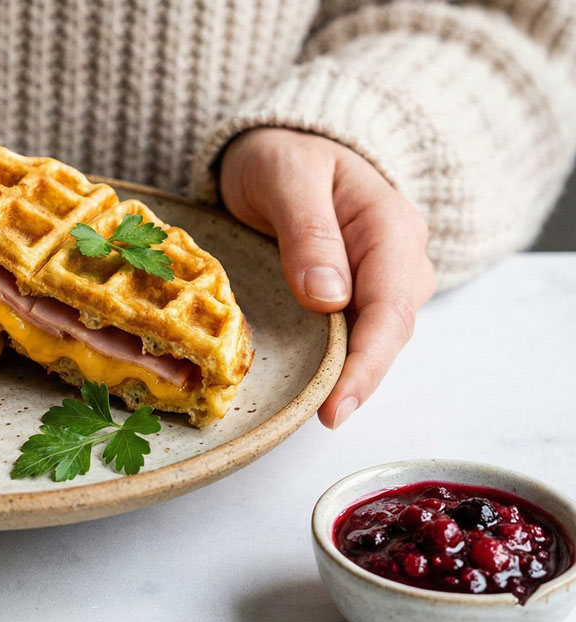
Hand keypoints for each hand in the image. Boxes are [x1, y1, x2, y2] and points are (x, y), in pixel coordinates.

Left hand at [219, 128, 434, 427]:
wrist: (282, 144)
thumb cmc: (282, 155)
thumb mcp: (286, 178)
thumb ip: (308, 232)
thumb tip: (330, 298)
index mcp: (389, 226)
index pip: (389, 307)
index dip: (366, 362)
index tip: (337, 405)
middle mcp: (397, 255)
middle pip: (390, 329)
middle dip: (362, 378)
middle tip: (325, 418)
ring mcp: (381, 274)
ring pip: (376, 335)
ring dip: (352, 372)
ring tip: (320, 409)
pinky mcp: (358, 288)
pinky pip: (356, 330)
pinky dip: (339, 358)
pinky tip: (316, 382)